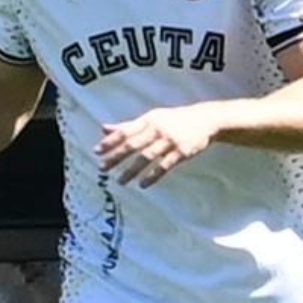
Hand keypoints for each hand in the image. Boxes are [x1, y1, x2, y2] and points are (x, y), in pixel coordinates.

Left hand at [96, 104, 219, 187]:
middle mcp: (158, 129)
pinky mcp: (182, 152)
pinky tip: (143, 184)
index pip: (126, 131)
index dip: (110, 142)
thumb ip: (128, 125)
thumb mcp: (151, 118)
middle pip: (133, 145)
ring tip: (120, 181)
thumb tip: (103, 129)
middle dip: (116, 157)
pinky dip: (152, 176)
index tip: (97, 152)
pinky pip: (164, 166)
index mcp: (149, 120)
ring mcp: (170, 141)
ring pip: (147, 157)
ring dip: (132, 170)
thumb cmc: (174, 120)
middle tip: (103, 168)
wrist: (205, 120)